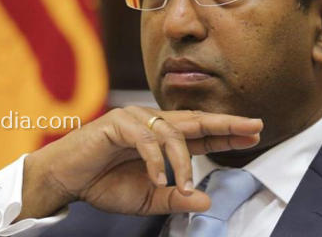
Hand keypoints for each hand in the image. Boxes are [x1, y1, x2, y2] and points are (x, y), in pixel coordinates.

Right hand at [18, 106, 262, 219]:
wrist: (66, 179)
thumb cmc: (103, 184)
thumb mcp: (147, 198)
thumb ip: (176, 199)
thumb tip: (206, 201)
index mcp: (162, 139)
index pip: (201, 134)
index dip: (228, 133)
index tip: (254, 133)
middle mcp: (153, 124)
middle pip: (196, 121)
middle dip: (226, 125)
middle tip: (254, 126)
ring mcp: (136, 120)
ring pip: (173, 134)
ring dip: (182, 162)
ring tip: (181, 186)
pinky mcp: (119, 123)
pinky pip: (146, 140)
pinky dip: (154, 160)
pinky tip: (156, 179)